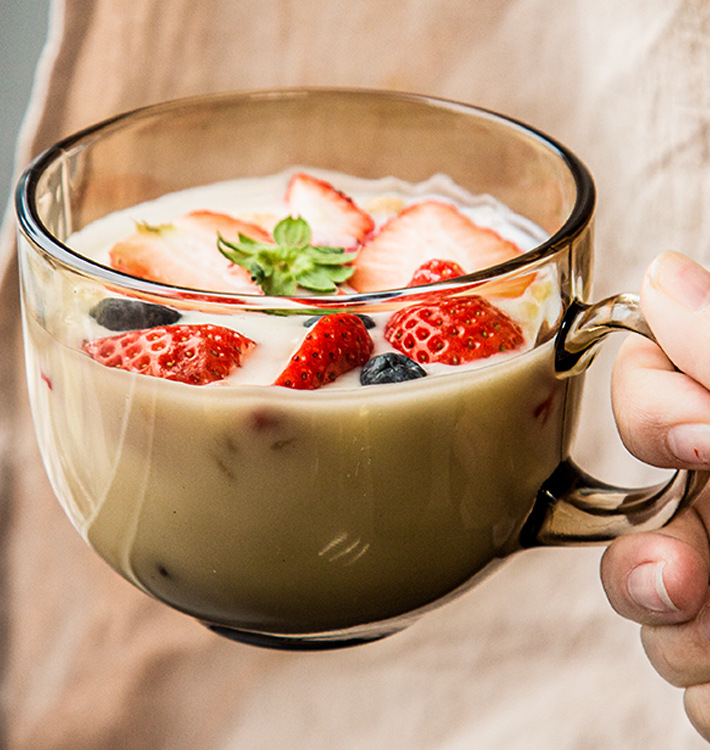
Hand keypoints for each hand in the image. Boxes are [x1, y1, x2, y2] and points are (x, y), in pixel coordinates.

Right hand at [602, 251, 709, 740]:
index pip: (655, 380)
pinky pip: (681, 667)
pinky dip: (707, 687)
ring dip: (672, 623)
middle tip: (688, 575)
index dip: (648, 400)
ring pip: (643, 587)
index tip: (700, 434)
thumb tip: (663, 278)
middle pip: (631, 496)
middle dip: (642, 543)